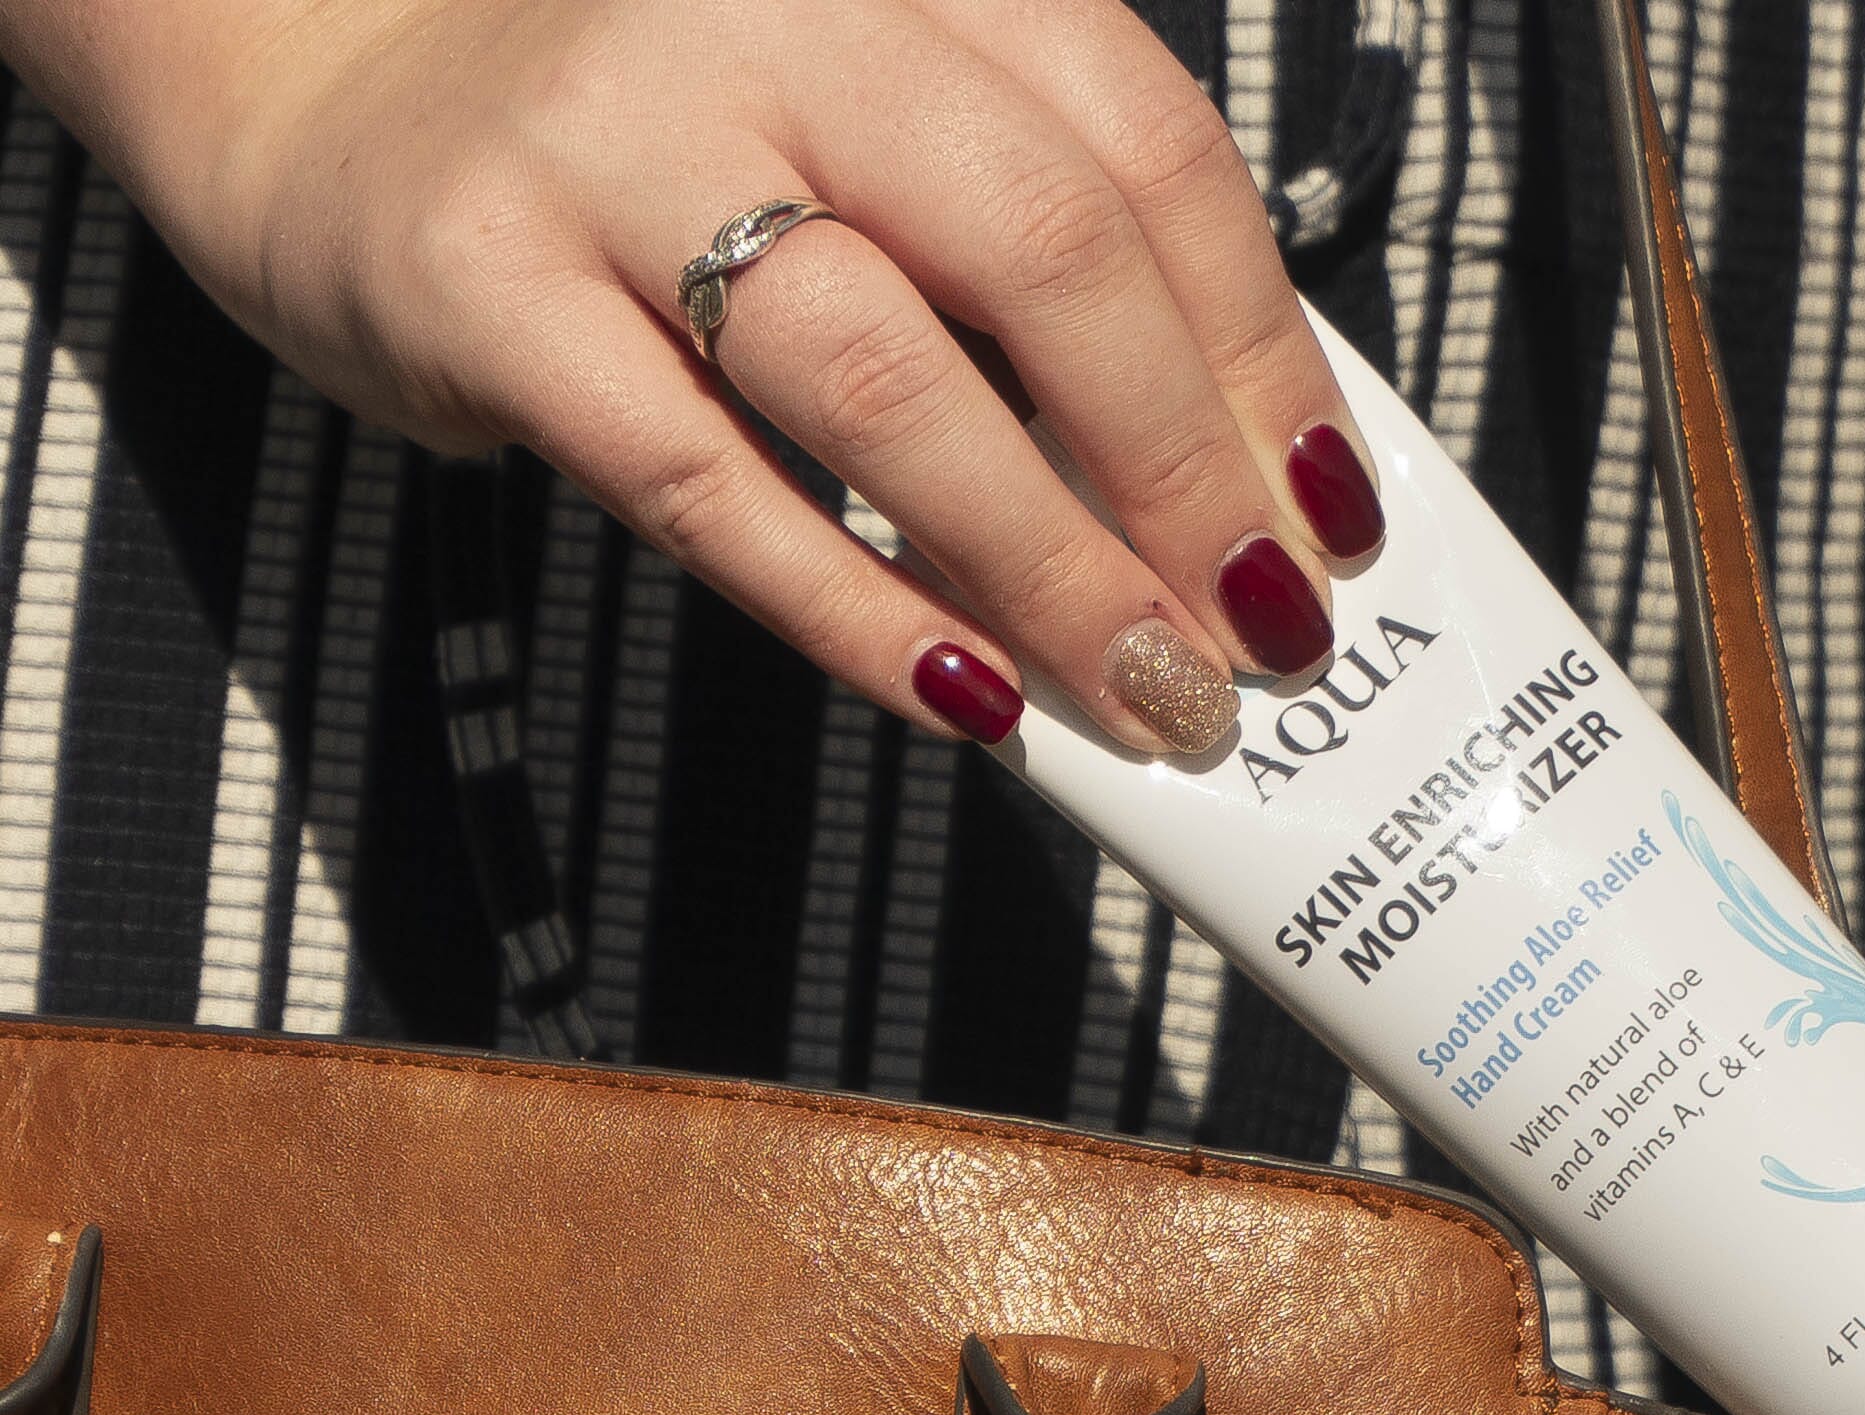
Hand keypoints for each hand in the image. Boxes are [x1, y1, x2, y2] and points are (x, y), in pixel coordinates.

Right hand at [43, 0, 1382, 752]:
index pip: (1147, 149)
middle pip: (1045, 246)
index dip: (1265, 352)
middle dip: (1183, 471)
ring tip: (1150, 693)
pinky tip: (968, 698)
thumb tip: (1238, 484)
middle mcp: (771, 12)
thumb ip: (1032, 252)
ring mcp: (614, 138)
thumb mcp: (871, 132)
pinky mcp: (485, 282)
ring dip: (1050, 564)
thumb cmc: (671, 152)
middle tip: (1260, 637)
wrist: (335, 95)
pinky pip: (706, 483)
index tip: (1331, 518)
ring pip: (887, 370)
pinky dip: (858, 610)